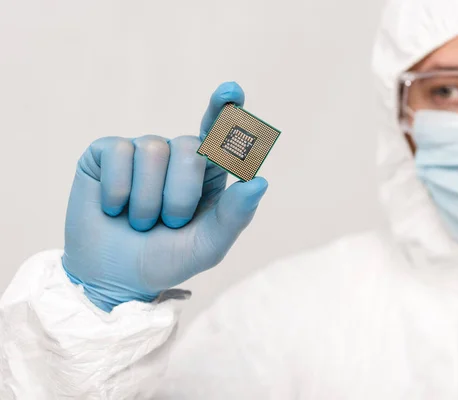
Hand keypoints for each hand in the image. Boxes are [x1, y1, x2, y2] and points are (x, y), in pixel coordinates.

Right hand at [62, 82, 267, 311]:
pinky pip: (119, 152)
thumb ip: (235, 216)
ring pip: (153, 150)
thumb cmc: (167, 258)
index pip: (221, 132)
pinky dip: (118, 190)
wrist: (115, 276)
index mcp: (208, 172)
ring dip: (147, 200)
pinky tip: (113, 208)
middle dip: (180, 196)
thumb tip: (259, 180)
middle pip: (190, 147)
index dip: (226, 110)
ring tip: (141, 221)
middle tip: (168, 224)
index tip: (231, 93)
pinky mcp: (107, 152)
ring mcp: (142, 150)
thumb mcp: (207, 246)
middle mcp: (177, 154)